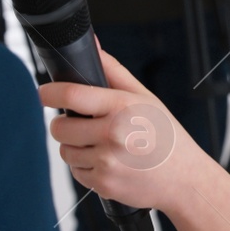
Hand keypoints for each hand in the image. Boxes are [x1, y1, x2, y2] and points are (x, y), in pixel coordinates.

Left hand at [44, 47, 205, 212]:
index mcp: (122, 107)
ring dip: (75, 147)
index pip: (72, 95)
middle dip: (63, 123)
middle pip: (59, 127)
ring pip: (65, 151)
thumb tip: (93, 46)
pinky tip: (108, 162)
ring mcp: (107, 162)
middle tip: (82, 123)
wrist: (184, 180)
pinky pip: (76, 171)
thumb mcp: (145, 97)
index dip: (50, 92)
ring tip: (101, 145)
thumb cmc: (166, 136)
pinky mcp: (103, 184)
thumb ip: (113, 71)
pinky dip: (86, 167)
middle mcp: (113, 134)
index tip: (44, 92)